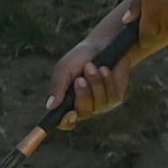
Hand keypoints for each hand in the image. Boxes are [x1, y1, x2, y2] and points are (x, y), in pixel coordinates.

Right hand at [49, 3, 145, 126]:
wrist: (103, 44)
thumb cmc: (80, 57)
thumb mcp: (64, 69)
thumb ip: (58, 88)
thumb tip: (50, 107)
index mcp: (68, 101)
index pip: (65, 122)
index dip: (66, 122)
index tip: (70, 114)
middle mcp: (85, 106)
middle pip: (83, 112)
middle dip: (83, 95)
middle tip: (80, 79)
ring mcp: (102, 104)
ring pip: (99, 104)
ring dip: (95, 83)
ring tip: (92, 66)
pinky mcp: (116, 97)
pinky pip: (111, 95)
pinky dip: (107, 80)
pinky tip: (105, 69)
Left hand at [135, 0, 167, 48]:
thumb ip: (135, 6)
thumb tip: (127, 20)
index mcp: (152, 25)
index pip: (142, 42)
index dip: (135, 38)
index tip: (131, 30)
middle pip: (155, 39)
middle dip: (148, 32)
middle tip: (144, 17)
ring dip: (161, 25)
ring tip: (159, 8)